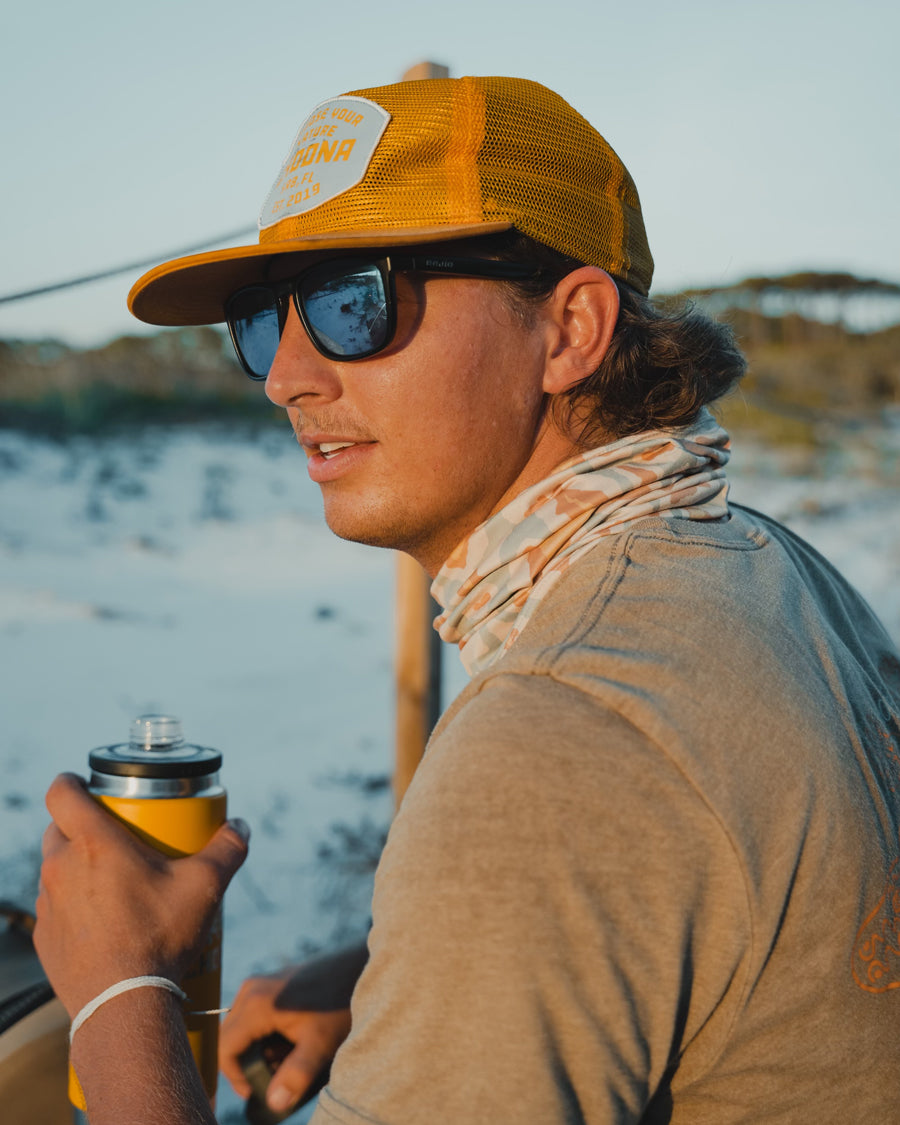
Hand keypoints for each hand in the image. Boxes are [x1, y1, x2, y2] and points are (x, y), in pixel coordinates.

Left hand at [34, 772, 248, 1016]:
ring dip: (76, 866)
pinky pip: (55, 906)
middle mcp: (61, 867)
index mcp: (94, 843)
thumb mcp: (205, 887)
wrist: (123, 1005)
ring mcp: (49, 904)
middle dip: (80, 825)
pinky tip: (102, 919)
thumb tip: (240, 828)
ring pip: (54, 868)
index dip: (70, 781)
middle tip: (115, 835)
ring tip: (111, 880)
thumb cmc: (160, 939)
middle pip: (58, 828)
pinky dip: (72, 904)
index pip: (62, 793)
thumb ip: (227, 849)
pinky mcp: (44, 937)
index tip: (85, 783)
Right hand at [220, 967, 353, 1115]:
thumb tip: (274, 1103)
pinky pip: (251, 1016)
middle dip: (246, 1065)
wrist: (357, 967)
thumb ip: (296, 1075)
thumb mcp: (320, 1043)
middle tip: (274, 1077)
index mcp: (256, 1004)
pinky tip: (289, 1041)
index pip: (224, 1049)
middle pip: (229, 1039)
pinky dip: (263, 1036)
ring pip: (240, 1029)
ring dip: (255, 1051)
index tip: (256, 1091)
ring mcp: (259, 984)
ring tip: (285, 1059)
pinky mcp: (268, 983)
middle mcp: (251, 990)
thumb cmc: (339, 1004)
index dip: (235, 1077)